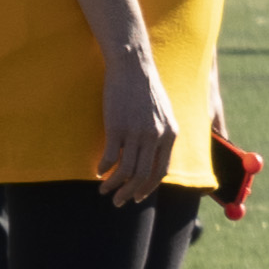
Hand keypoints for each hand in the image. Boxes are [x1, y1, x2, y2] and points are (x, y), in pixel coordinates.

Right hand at [96, 43, 181, 202]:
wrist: (133, 66)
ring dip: (114, 186)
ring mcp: (137, 133)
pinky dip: (103, 169)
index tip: (138, 196)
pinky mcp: (117, 127)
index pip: (161, 171)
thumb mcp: (164, 112)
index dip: (149, 187)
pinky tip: (97, 173)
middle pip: (144, 176)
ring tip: (104, 192)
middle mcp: (156, 137)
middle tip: (119, 202)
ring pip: (126, 171)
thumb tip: (156, 155)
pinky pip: (111, 157)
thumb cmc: (146, 88)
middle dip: (130, 193)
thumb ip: (163, 134)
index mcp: (170, 134)